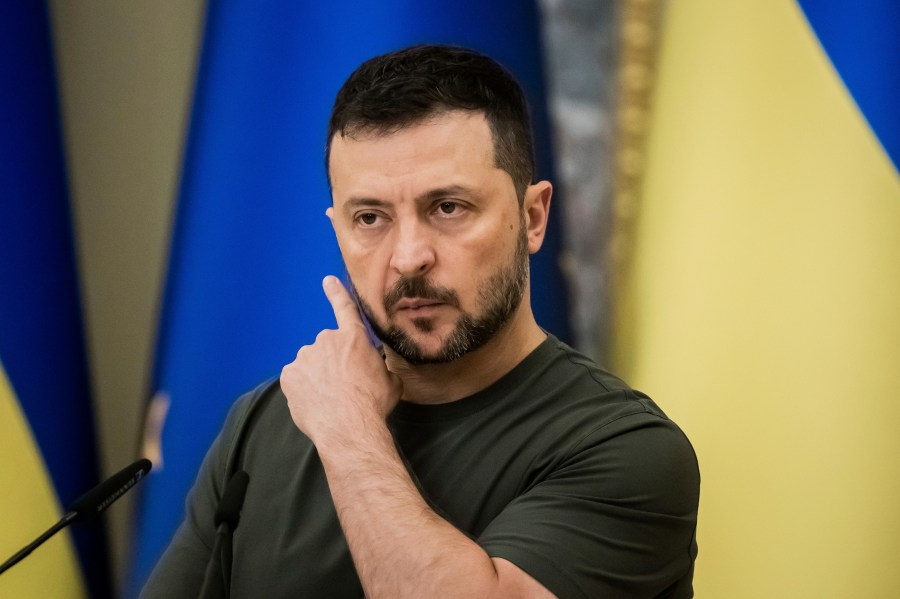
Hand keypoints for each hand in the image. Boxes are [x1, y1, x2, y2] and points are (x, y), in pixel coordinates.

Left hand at [281, 276, 402, 446]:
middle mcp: (327, 340)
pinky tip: (315, 402)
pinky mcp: (289, 375)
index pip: (345, 309)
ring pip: (310, 364)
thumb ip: (380, 367)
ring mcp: (305, 356)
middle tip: (343, 387)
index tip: (328, 281)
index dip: (337, 293)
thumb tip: (379, 370)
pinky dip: (303, 389)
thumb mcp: (391, 382)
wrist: (348, 426)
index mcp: (354, 338)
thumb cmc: (373, 404)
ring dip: (317, 377)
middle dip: (332, 363)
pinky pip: (296, 379)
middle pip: (327, 348)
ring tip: (330, 399)